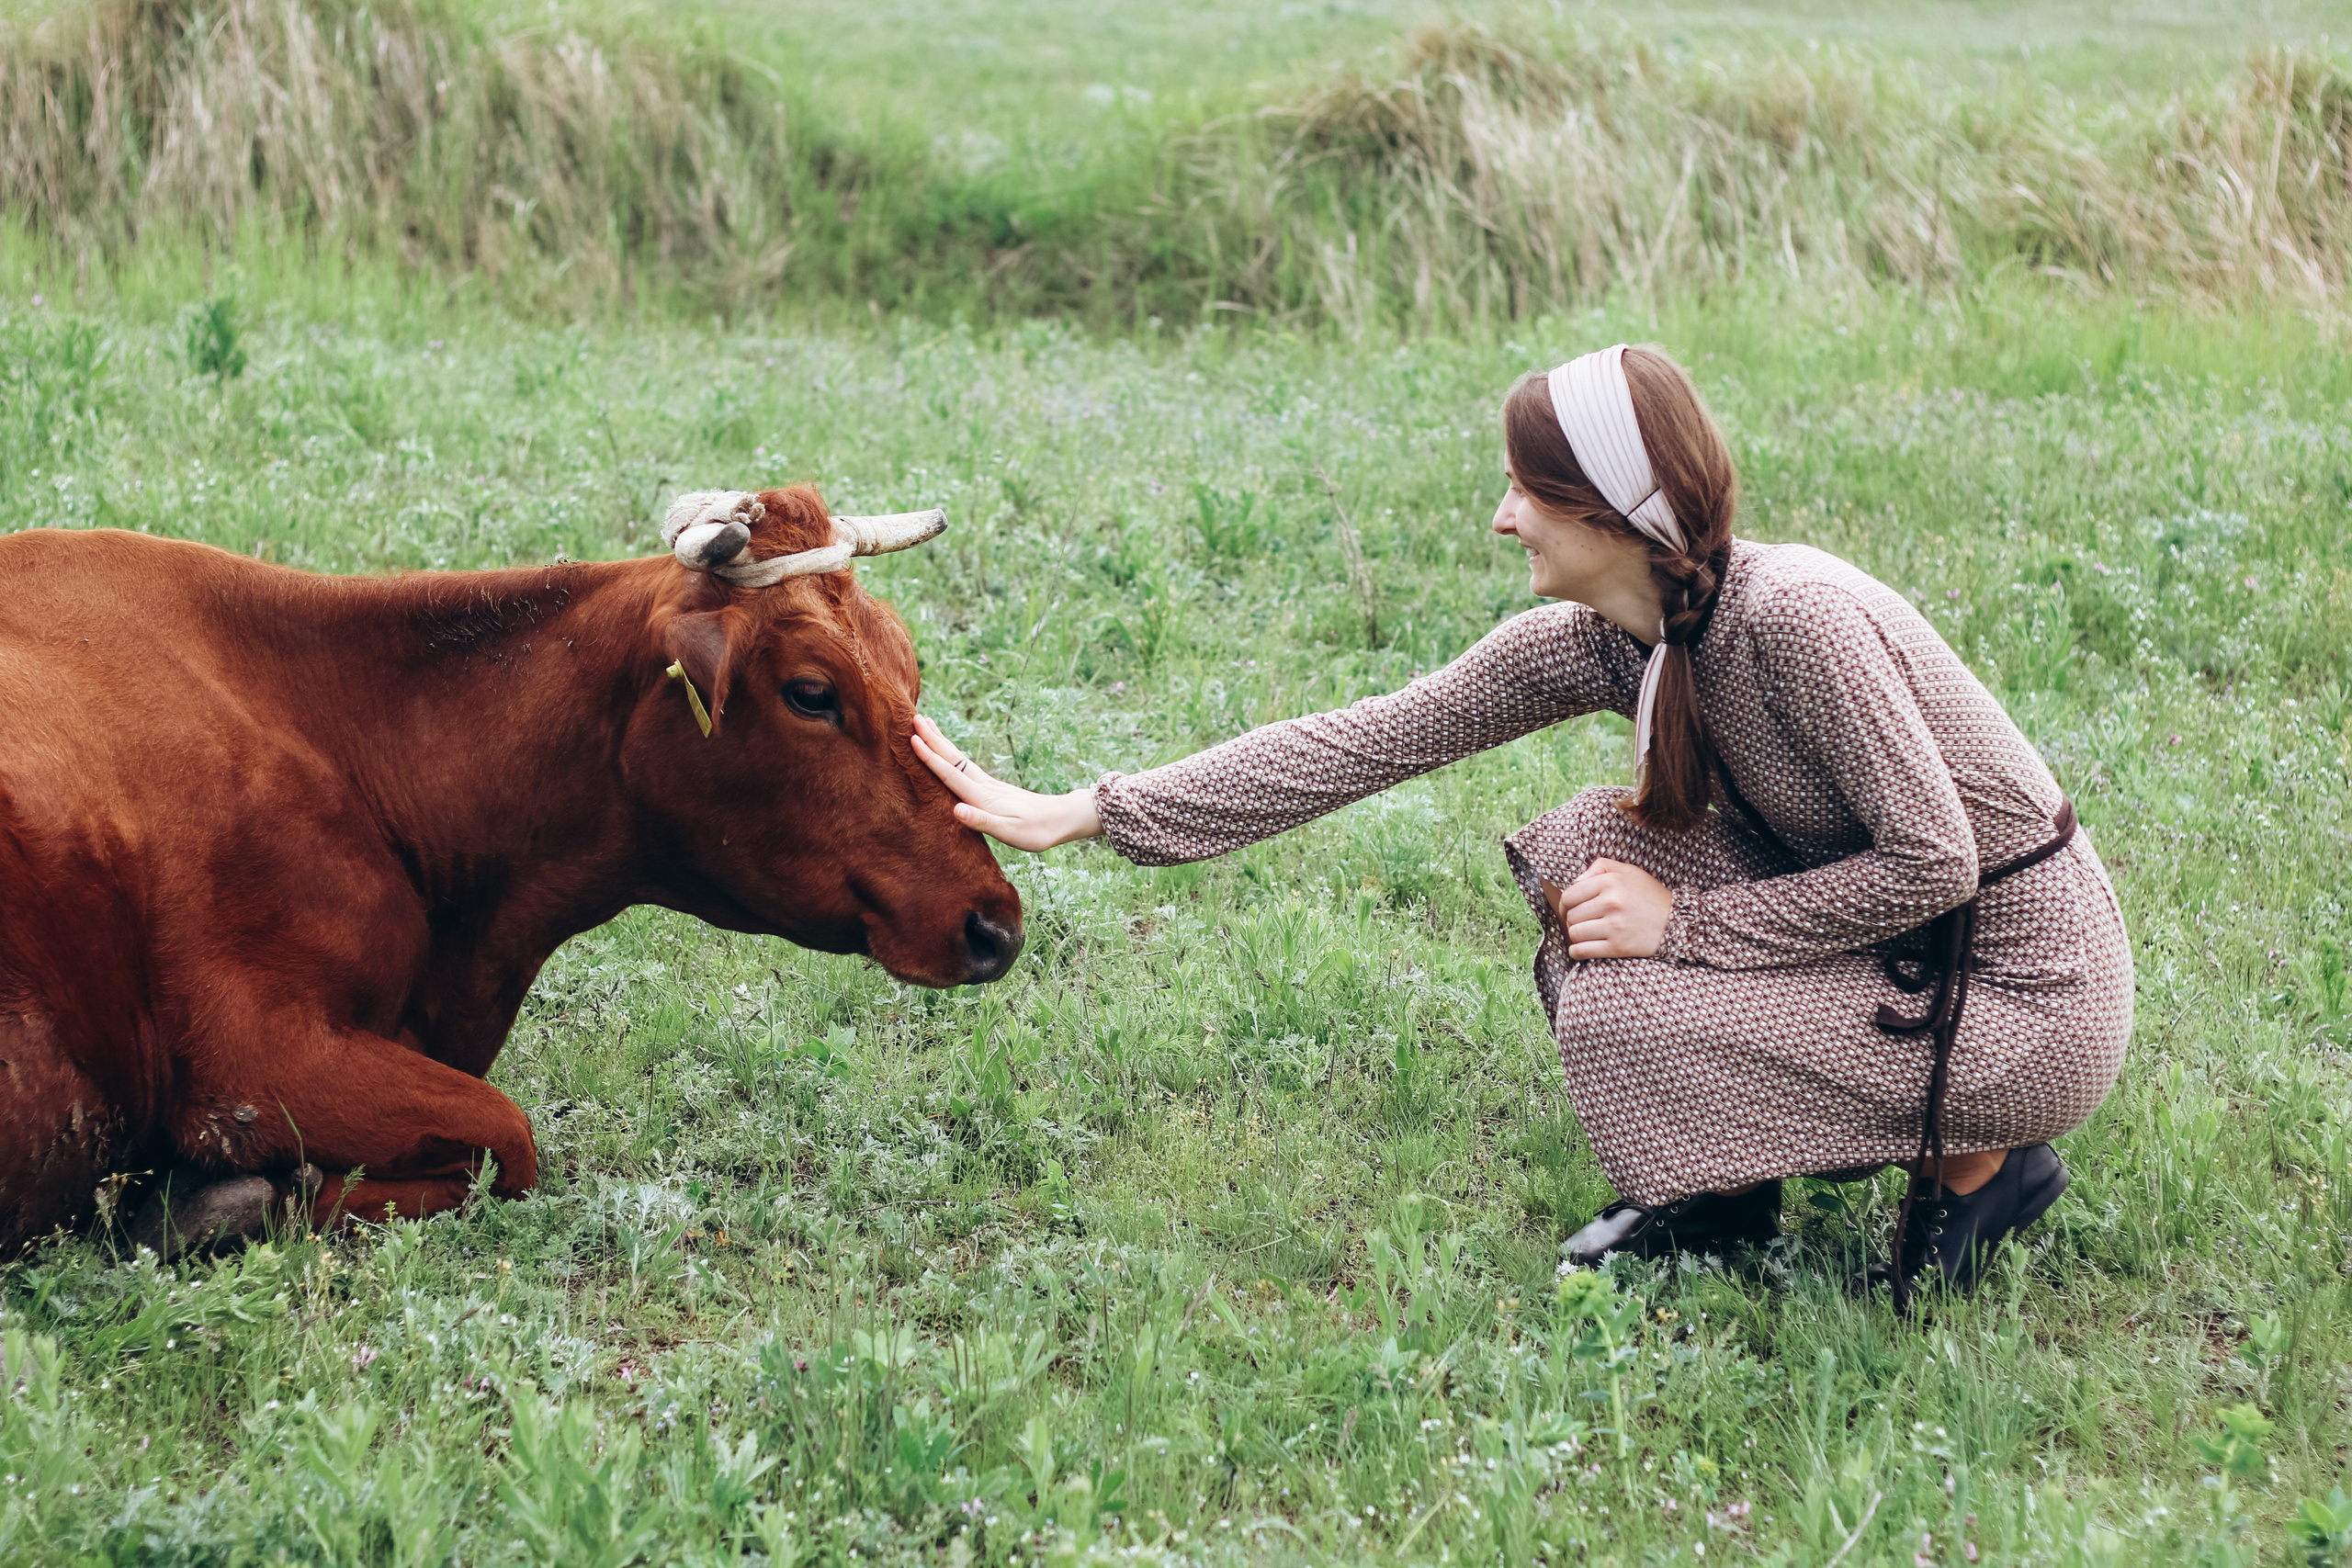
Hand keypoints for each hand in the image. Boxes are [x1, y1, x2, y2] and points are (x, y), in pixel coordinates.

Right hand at [911, 714, 1102, 851]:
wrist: (1061, 819)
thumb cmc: (1037, 831)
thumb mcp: (1010, 832)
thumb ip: (983, 822)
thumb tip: (957, 810)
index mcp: (982, 797)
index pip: (951, 774)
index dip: (931, 758)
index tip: (913, 739)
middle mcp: (983, 786)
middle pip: (953, 758)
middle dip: (932, 739)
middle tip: (913, 717)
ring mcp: (988, 785)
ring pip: (958, 759)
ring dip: (941, 742)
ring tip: (927, 724)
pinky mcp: (992, 788)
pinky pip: (965, 766)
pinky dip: (952, 754)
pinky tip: (950, 752)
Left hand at [1540, 857, 1672, 959]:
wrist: (1678, 923)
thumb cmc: (1650, 896)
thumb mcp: (1629, 871)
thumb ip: (1601, 866)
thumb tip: (1575, 881)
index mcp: (1611, 882)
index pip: (1570, 895)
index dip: (1565, 904)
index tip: (1569, 909)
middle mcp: (1611, 903)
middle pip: (1571, 915)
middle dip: (1571, 920)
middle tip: (1581, 922)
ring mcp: (1614, 926)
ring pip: (1574, 933)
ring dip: (1575, 936)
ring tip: (1585, 934)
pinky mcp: (1617, 947)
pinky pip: (1582, 950)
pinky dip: (1576, 951)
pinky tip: (1581, 949)